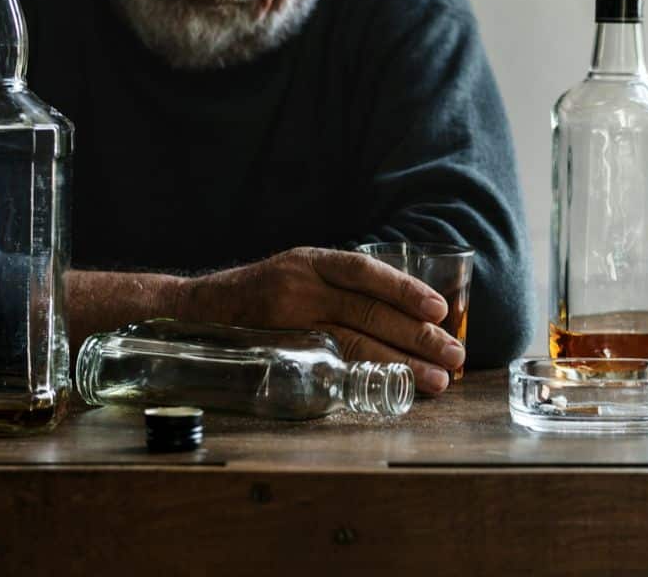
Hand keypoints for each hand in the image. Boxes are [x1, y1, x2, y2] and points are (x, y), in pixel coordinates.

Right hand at [177, 247, 462, 392]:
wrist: (195, 310)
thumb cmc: (259, 296)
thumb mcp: (296, 274)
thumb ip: (337, 286)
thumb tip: (402, 312)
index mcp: (310, 261)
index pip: (364, 271)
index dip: (404, 289)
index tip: (439, 309)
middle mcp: (299, 284)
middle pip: (367, 311)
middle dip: (416, 335)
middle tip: (452, 356)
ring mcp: (286, 319)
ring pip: (354, 341)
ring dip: (401, 363)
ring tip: (436, 380)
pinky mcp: (278, 350)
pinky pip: (329, 364)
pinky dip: (366, 375)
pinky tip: (393, 387)